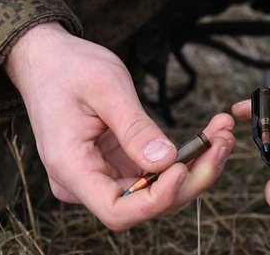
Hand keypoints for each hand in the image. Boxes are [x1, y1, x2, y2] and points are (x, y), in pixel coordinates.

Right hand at [5, 22, 234, 229]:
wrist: (46, 59)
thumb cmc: (68, 68)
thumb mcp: (105, 87)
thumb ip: (135, 127)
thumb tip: (166, 160)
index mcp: (70, 167)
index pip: (117, 210)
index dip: (156, 199)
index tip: (184, 166)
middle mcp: (82, 182)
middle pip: (143, 205)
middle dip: (189, 179)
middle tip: (223, 142)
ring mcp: (98, 177)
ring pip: (154, 192)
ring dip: (193, 169)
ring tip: (221, 135)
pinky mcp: (113, 166)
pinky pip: (151, 174)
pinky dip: (181, 159)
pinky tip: (207, 137)